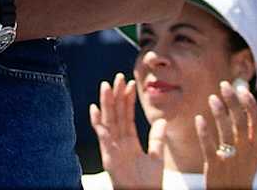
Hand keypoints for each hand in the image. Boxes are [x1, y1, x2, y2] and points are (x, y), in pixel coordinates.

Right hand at [89, 74, 164, 189]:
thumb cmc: (148, 182)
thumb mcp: (156, 156)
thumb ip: (157, 139)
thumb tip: (161, 120)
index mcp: (129, 141)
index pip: (127, 115)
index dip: (128, 100)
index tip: (130, 83)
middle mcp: (118, 142)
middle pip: (116, 114)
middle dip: (116, 96)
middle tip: (118, 77)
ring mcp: (112, 147)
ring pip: (108, 121)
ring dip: (106, 103)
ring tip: (106, 85)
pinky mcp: (108, 155)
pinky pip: (102, 136)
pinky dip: (97, 122)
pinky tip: (94, 108)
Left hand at [195, 80, 256, 189]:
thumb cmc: (245, 167)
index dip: (250, 104)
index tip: (242, 88)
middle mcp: (246, 151)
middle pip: (241, 123)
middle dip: (233, 102)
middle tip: (224, 85)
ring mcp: (231, 159)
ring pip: (226, 133)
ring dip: (219, 114)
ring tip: (212, 98)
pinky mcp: (215, 166)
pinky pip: (209, 148)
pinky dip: (204, 133)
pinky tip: (199, 118)